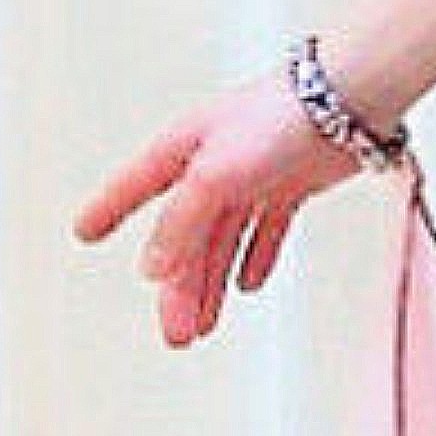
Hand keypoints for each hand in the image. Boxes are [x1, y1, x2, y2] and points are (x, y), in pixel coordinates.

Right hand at [73, 70, 374, 347]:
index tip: (84, 232)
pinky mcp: (293, 182)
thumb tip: (151, 269)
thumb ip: (181, 223)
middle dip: (178, 287)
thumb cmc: (279, 120)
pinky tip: (250, 285)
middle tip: (175, 335)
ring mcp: (255, 173)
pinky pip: (267, 229)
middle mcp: (215, 162)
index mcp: (184, 149)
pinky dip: (257, 256)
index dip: (109, 208)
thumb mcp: (214, 175)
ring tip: (203, 327)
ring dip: (212, 284)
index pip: (135, 185)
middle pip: (186, 235)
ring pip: (223, 241)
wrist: (350, 101)